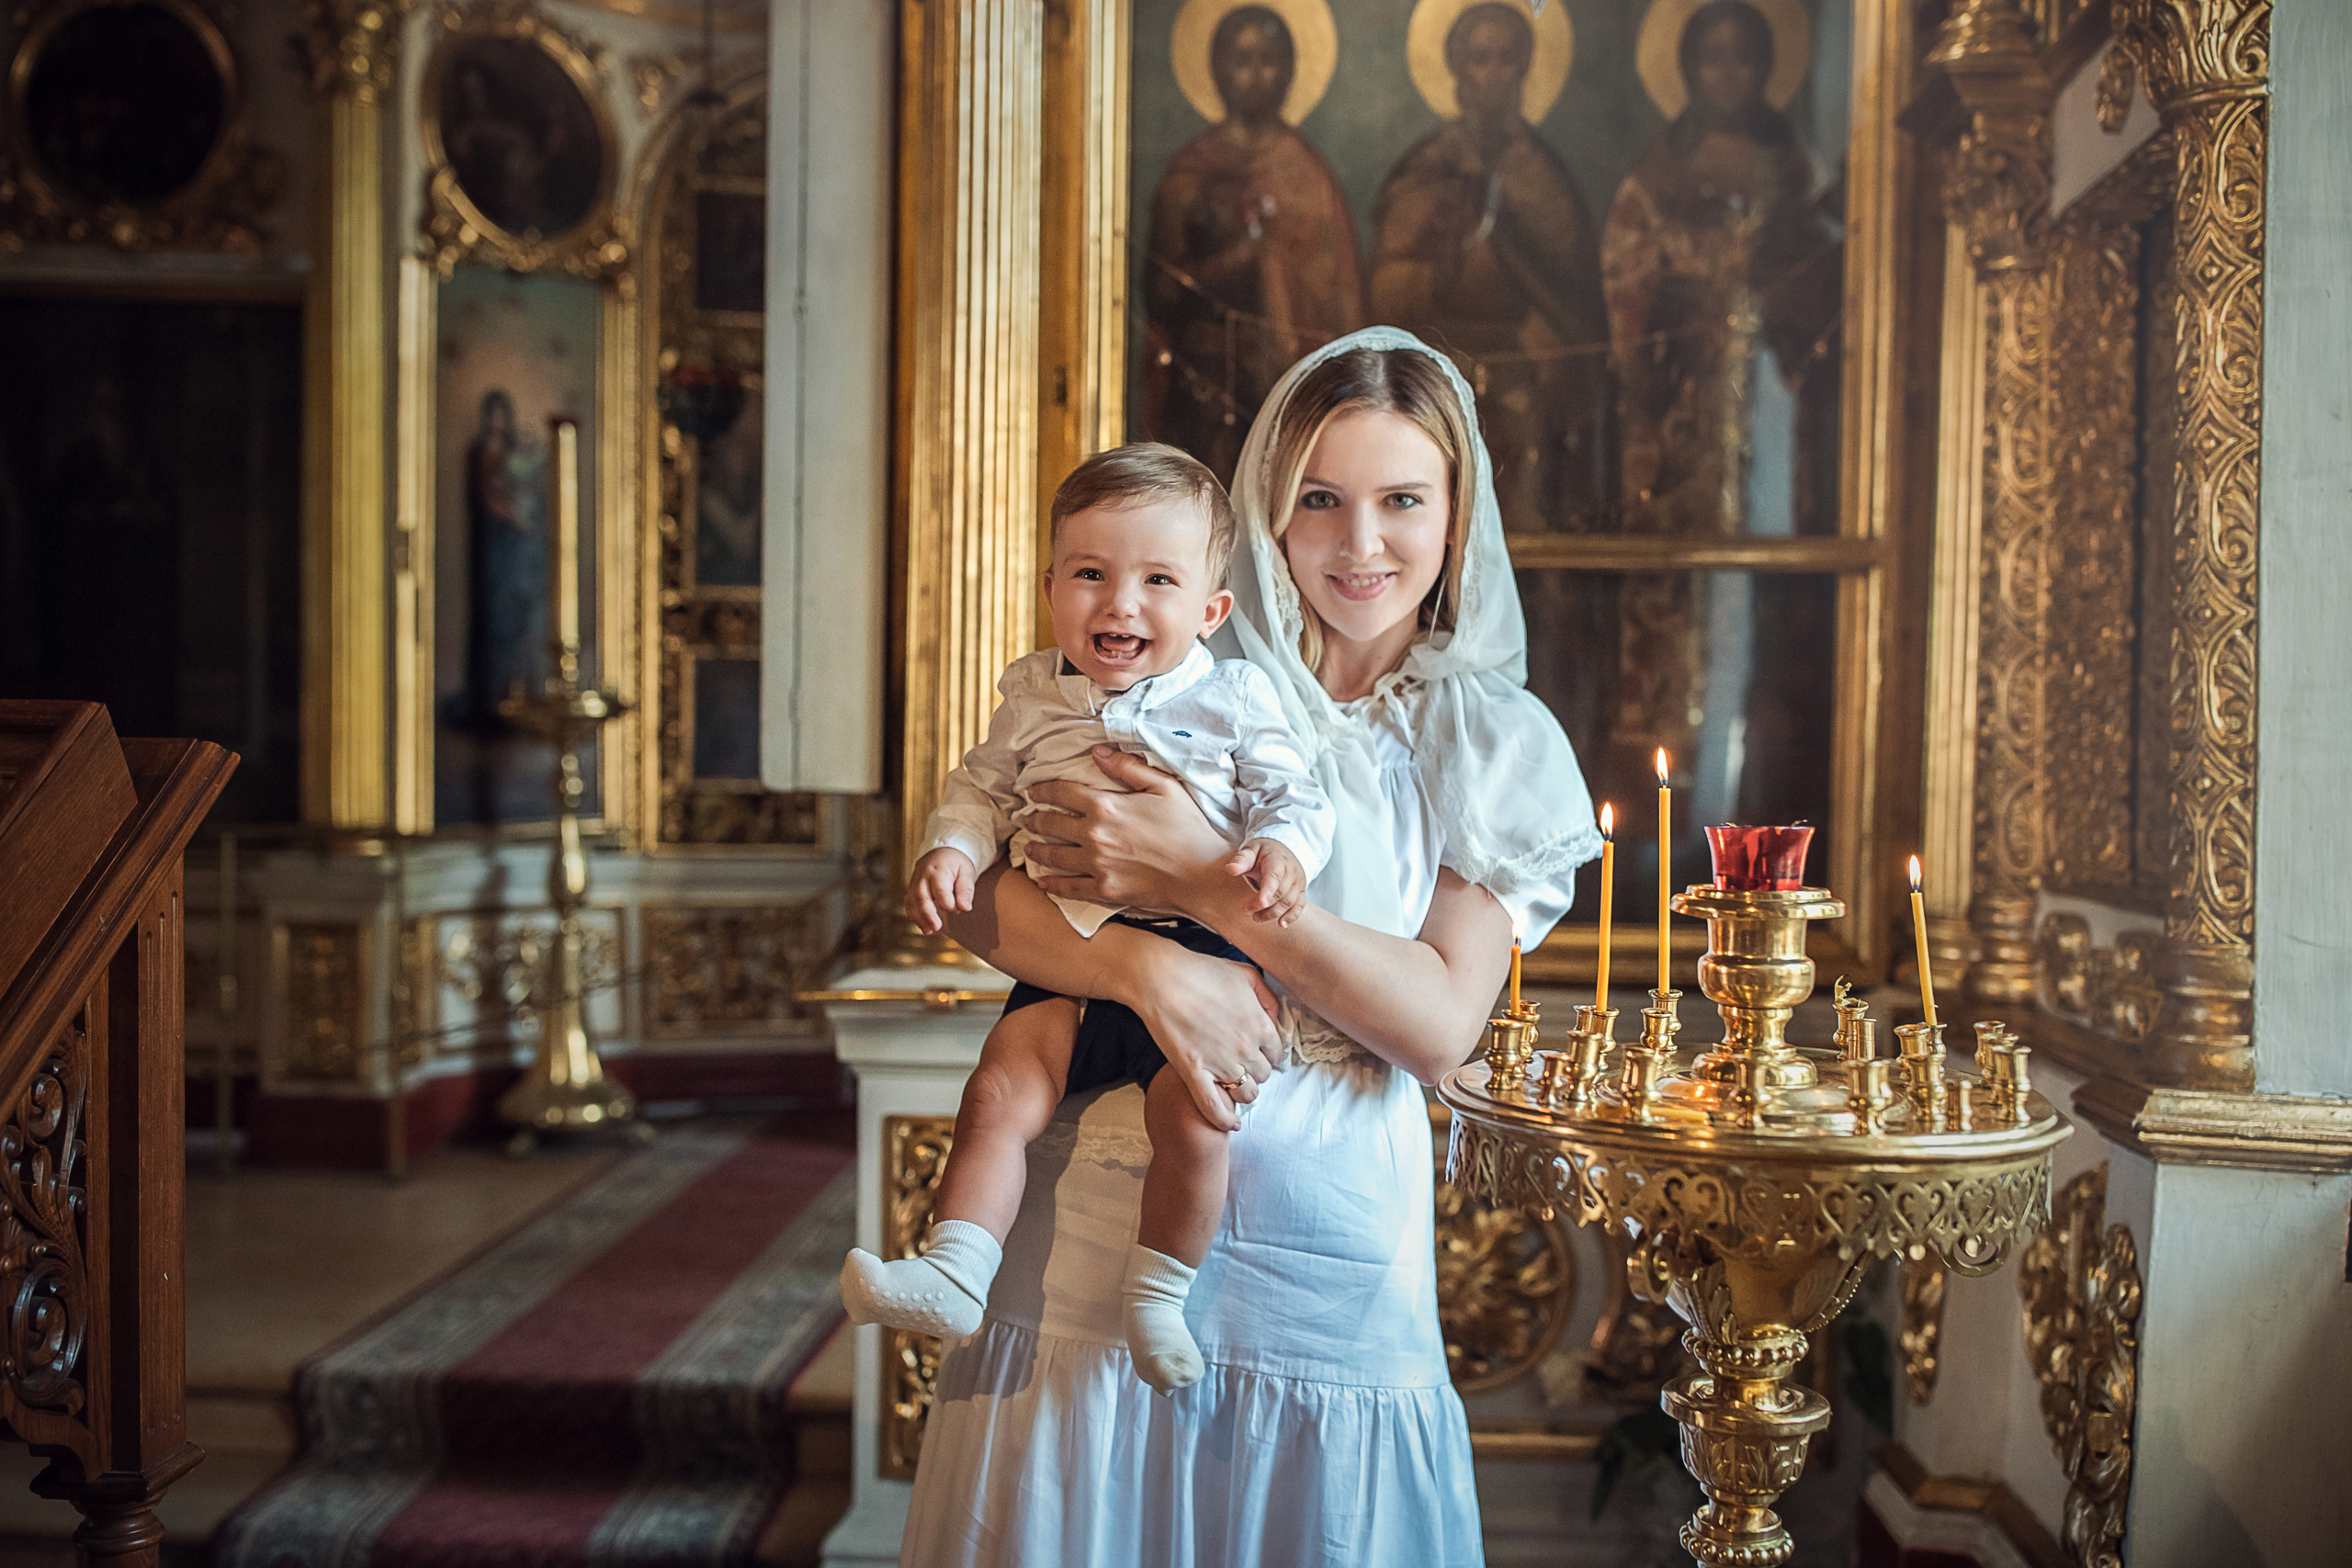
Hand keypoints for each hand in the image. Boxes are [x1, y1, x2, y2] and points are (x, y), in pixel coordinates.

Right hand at [905, 847, 976, 933]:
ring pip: (912, 901)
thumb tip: (965, 908)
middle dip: (928, 914)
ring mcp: (915, 881)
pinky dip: (913, 915)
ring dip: (919, 917)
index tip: (958, 910)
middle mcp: (923, 875)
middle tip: (937, 927)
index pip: (940, 889)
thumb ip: (966, 890)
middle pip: (921, 896)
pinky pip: (909, 902)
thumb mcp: (967, 871)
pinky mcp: (912, 887)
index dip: (948, 902)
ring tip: (929, 931)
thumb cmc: (957, 863)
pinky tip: (922, 926)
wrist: (942, 851)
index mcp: (938, 869)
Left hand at [1025, 747, 1230, 914]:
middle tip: (1026, 818)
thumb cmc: (1188, 828)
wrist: (1201, 875)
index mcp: (1105, 805)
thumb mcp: (1165, 787)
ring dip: (1036, 850)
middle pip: (1050, 824)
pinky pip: (1067, 888)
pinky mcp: (1103, 890)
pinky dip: (1051, 884)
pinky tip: (1042, 881)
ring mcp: (1096, 865)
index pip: (1061, 793)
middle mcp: (1093, 835)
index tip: (1032, 791)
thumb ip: (1128, 767)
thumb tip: (1098, 752)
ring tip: (1029, 846)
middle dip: (1034, 820)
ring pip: (1053, 856)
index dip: (1042, 790)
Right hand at [1132, 942, 1285, 1130]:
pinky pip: (1214, 1108)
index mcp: (1259, 1024)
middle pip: (1263, 1075)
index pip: (1276, 1052)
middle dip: (1256, 1071)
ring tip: (1235, 1087)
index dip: (1268, 1052)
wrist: (1160, 978)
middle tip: (1243, 1065)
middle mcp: (1245, 1048)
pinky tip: (1231, 1124)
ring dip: (1243, 1092)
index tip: (1259, 1052)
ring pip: (1246, 1094)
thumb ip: (1268, 996)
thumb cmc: (1201, 970)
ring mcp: (1220, 1064)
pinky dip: (1225, 1120)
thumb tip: (1276, 1016)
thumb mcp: (1246, 973)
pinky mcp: (1194, 1074)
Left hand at [1227, 839, 1307, 926]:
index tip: (1260, 903)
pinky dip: (1292, 916)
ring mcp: (1298, 881)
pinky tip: (1281, 924)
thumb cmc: (1262, 851)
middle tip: (1246, 910)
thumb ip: (1241, 859)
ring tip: (1256, 918)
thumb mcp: (1250, 850)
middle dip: (1264, 905)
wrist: (1283, 848)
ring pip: (1289, 901)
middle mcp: (1291, 871)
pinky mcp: (1301, 890)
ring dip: (1273, 913)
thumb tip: (1230, 869)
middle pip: (1280, 893)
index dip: (1268, 890)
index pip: (1274, 876)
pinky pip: (1300, 905)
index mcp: (1277, 860)